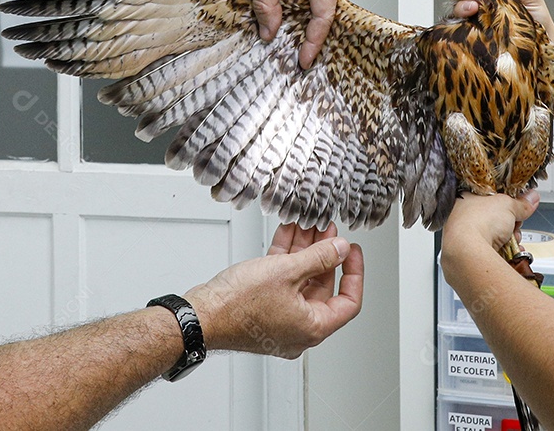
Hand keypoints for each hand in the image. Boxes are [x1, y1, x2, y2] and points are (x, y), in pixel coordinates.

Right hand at [186, 223, 363, 358]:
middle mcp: (298, 327)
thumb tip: (339, 249)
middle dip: (325, 254)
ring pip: (300, 280)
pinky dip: (286, 258)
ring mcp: (279, 317)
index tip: (351, 252)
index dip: (354, 273)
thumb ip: (319, 258)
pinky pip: (281, 280)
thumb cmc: (237, 307)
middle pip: (322, 286)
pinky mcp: (262, 307)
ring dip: (305, 251)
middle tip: (328, 230)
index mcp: (312, 327)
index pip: (348, 302)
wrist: (200, 316)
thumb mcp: (286, 272)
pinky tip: (288, 233)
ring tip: (309, 225)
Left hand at [249, 0, 348, 68]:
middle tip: (303, 49)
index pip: (325, 14)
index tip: (304, 58)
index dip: (314, 40)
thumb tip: (269, 30)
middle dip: (320, 29)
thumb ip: (266, 3)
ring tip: (299, 29)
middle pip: (335, 6)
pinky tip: (299, 3)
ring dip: (317, 10)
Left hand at [440, 190, 538, 272]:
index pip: (490, 199)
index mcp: (465, 200)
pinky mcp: (475, 256)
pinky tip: (511, 252)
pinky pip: (495, 253)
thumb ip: (520, 203)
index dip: (505, 203)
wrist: (469, 251)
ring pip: (496, 237)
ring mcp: (468, 240)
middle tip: (514, 224)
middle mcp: (464, 220)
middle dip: (510, 224)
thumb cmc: (477, 222)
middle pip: (495, 220)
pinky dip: (506, 254)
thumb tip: (530, 198)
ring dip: (509, 239)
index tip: (516, 206)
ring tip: (511, 238)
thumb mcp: (507, 204)